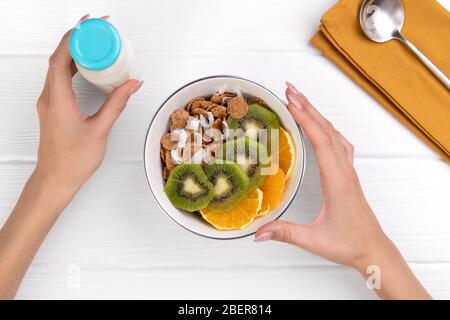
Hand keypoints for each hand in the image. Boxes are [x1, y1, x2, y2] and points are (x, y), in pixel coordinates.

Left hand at [35, 20, 142, 195]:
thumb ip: (117, 104)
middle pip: (58, 58)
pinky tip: (87, 67)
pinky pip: (60, 78)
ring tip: (95, 44)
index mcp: (58, 101)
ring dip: (75, 52)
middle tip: (97, 30)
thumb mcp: (100, 130)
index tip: (89, 27)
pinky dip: (73, 66)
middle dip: (78, 40)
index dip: (74, 39)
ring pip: (58, 67)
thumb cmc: (72, 160)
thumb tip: (130, 84)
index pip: (60, 58)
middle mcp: (49, 97)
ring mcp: (49, 102)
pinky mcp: (53, 107)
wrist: (56, 179)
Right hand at [254, 82, 430, 298]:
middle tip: (289, 89)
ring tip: (300, 100)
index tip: (291, 102)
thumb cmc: (349, 243)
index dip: (305, 120)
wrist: (372, 248)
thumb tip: (258, 233)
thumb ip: (284, 233)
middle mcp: (344, 170)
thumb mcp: (314, 240)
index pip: (321, 141)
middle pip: (326, 130)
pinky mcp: (347, 174)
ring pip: (333, 133)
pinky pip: (338, 142)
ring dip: (316, 114)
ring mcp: (348, 170)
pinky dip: (326, 127)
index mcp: (337, 181)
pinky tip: (320, 126)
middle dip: (307, 106)